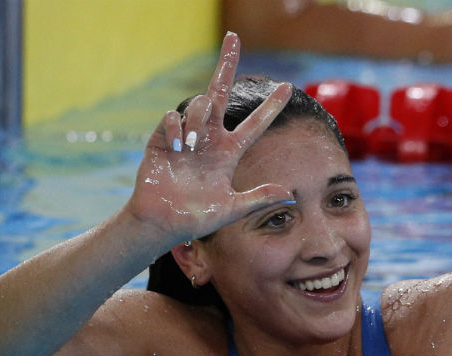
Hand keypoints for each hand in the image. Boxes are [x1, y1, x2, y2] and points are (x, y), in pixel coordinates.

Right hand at [126, 32, 292, 244]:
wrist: (161, 223)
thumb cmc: (196, 219)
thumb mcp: (232, 209)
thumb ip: (258, 198)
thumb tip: (289, 193)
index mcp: (229, 153)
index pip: (255, 124)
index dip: (271, 107)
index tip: (288, 87)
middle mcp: (210, 139)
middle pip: (220, 93)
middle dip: (227, 63)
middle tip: (234, 36)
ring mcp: (186, 136)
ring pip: (198, 104)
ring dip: (198, 119)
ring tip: (192, 146)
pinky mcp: (162, 138)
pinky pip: (172, 117)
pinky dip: (176, 127)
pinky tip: (178, 146)